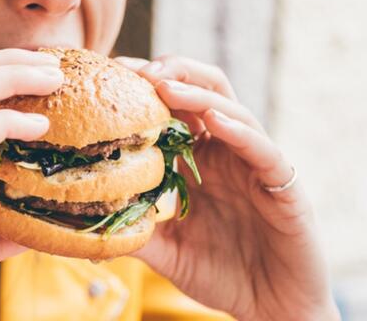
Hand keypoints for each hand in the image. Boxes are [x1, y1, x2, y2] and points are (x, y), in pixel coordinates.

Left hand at [116, 55, 338, 320]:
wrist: (274, 311)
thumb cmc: (223, 276)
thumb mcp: (166, 251)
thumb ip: (134, 230)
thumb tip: (82, 218)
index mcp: (200, 159)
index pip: (175, 106)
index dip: (148, 85)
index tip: (113, 72)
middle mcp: (228, 153)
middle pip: (206, 90)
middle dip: (173, 71)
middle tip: (138, 70)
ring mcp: (256, 165)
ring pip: (232, 111)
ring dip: (198, 95)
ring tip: (166, 85)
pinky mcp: (284, 186)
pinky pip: (263, 151)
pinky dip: (240, 132)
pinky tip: (215, 122)